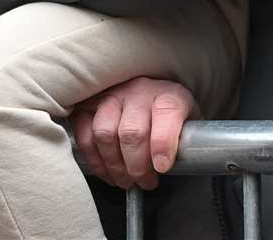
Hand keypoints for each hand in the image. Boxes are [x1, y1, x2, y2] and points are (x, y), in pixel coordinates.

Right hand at [71, 77, 197, 190]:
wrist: (149, 94)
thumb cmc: (170, 117)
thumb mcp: (189, 123)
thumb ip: (184, 142)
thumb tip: (168, 169)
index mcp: (168, 94)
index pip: (166, 113)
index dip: (163, 143)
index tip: (162, 168)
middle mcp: (138, 91)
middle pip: (132, 132)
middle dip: (137, 166)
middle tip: (144, 182)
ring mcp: (110, 96)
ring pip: (104, 133)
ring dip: (114, 165)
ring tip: (125, 180)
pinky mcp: (87, 104)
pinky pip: (83, 132)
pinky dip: (93, 158)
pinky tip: (106, 171)